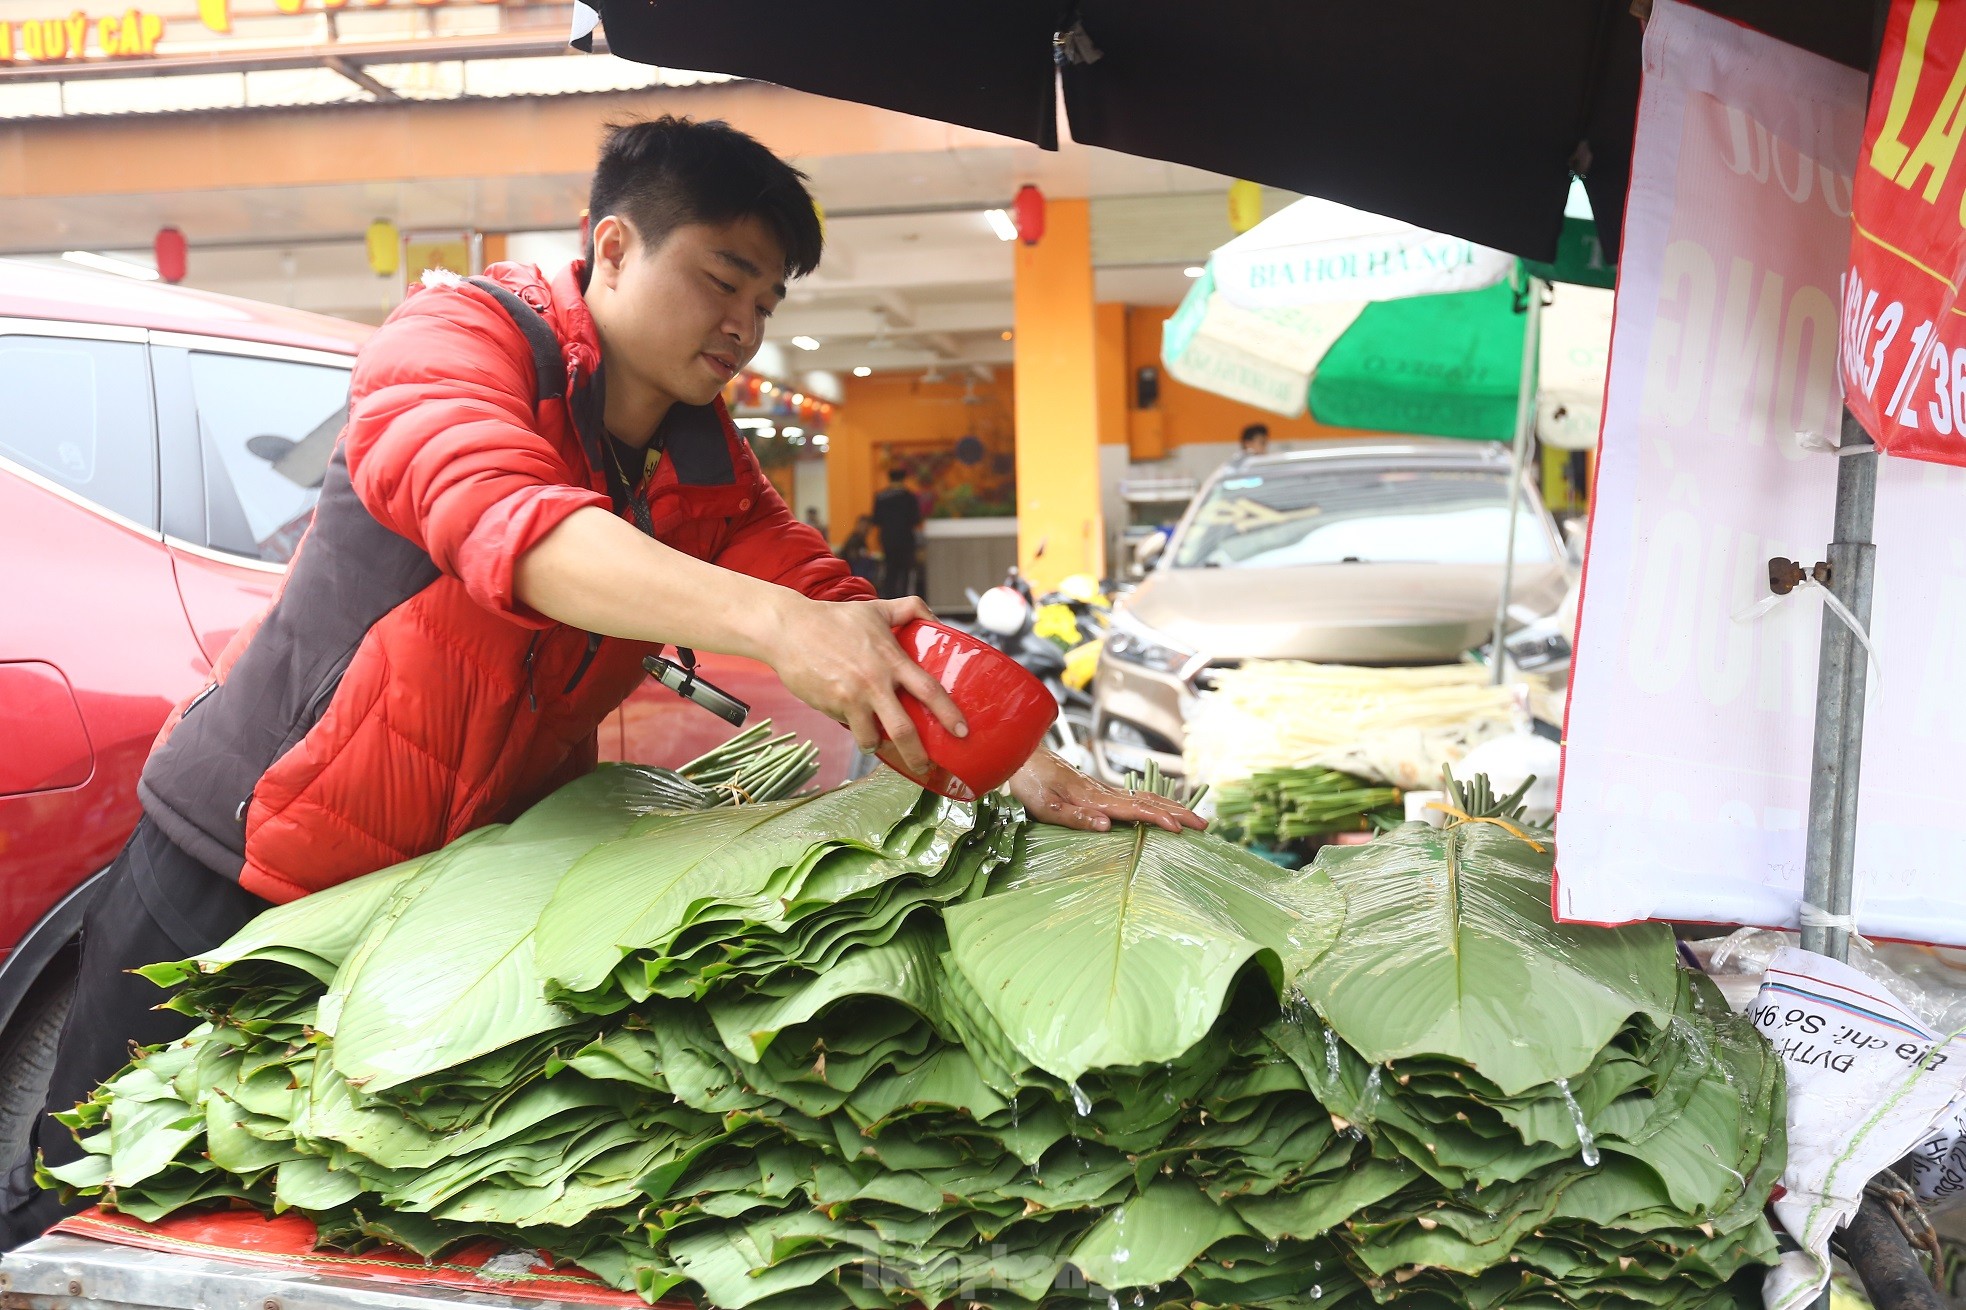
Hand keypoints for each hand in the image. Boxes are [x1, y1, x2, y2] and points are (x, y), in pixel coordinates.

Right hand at [761, 595, 965, 776]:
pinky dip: (856, 731)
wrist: (790, 629)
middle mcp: (875, 682)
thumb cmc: (834, 619)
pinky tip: (855, 724)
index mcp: (892, 660)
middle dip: (918, 756)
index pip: (929, 690)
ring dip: (879, 745)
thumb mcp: (876, 608)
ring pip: (873, 738)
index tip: (962, 731)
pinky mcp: (832, 706)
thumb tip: (935, 618)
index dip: (949, 714)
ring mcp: (852, 697)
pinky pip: (850, 729)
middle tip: (925, 767)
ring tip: (882, 744)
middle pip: (905, 730)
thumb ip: (910, 609)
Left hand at [1007, 748, 1206, 832]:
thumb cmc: (1031, 784)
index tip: (1179, 828)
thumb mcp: (1046, 807)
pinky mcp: (1099, 791)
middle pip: (1148, 802)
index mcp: (1094, 799)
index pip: (1133, 810)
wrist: (1022, 756)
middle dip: (1177, 812)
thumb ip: (1076, 818)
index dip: (1157, 819)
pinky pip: (1135, 798)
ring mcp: (1103, 790)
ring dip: (1171, 807)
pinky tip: (1164, 808)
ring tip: (1195, 818)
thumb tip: (1107, 827)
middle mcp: (1104, 793)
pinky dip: (1156, 803)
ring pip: (1145, 798)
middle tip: (1204, 824)